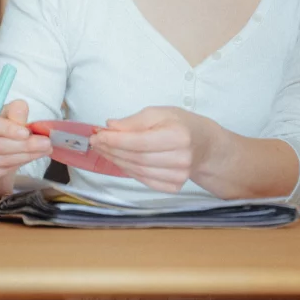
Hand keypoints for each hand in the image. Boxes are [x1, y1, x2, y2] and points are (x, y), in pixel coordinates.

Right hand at [0, 100, 51, 189]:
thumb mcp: (6, 111)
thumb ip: (14, 110)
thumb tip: (21, 109)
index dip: (6, 128)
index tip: (26, 132)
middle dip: (23, 145)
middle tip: (45, 143)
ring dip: (25, 156)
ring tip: (43, 149)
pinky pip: (0, 173)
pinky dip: (17, 165)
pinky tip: (28, 157)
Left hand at [89, 106, 212, 192]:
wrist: (204, 145)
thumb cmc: (181, 125)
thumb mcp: (160, 113)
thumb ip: (135, 120)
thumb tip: (111, 127)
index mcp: (178, 136)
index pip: (139, 142)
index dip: (115, 140)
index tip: (97, 135)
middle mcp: (181, 159)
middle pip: (136, 158)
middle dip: (111, 150)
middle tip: (96, 142)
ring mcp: (178, 176)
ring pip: (137, 171)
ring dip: (116, 161)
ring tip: (103, 150)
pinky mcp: (174, 187)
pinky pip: (143, 180)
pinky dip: (128, 171)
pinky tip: (120, 160)